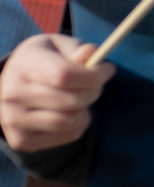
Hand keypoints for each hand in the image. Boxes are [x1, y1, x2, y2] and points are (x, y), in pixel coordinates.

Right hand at [0, 35, 110, 155]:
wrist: (15, 84)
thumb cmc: (46, 60)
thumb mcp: (60, 46)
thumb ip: (77, 50)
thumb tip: (90, 52)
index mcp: (23, 66)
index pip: (63, 76)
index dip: (93, 75)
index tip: (109, 69)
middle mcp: (12, 95)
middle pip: (70, 101)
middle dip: (94, 91)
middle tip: (98, 83)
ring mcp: (13, 120)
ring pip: (69, 121)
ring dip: (86, 110)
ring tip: (83, 98)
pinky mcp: (21, 140)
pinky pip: (67, 135)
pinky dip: (79, 125)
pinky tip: (72, 112)